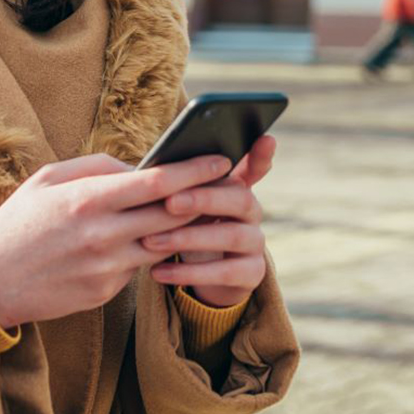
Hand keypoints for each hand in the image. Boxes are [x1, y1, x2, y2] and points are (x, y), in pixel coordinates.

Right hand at [0, 151, 240, 328]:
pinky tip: (155, 239)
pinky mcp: (106, 291)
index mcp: (87, 200)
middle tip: (224, 184)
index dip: (194, 170)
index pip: (156, 183)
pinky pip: (141, 267)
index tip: (221, 160)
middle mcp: (102, 235)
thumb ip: (97, 167)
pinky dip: (150, 251)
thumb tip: (141, 166)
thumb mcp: (48, 179)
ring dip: (183, 229)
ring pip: (164, 243)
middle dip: (201, 197)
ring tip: (200, 211)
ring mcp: (106, 267)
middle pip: (171, 214)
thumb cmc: (21, 221)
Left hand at [143, 135, 276, 308]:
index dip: (260, 155)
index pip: (254, 166)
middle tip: (170, 202)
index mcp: (236, 187)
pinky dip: (189, 273)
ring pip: (232, 236)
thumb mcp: (182, 204)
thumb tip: (148, 166)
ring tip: (150, 241)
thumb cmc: (187, 227)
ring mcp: (255, 243)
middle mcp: (252, 212)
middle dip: (204, 198)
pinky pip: (225, 273)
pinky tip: (158, 271)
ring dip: (189, 237)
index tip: (265, 138)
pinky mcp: (251, 273)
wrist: (201, 275)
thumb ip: (175, 183)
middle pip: (240, 198)